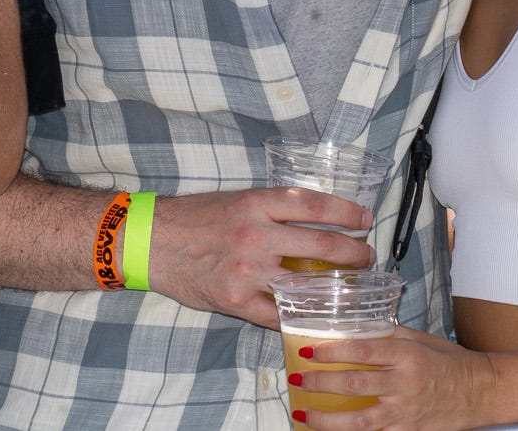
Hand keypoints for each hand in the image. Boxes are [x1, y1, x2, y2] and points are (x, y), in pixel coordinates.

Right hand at [146, 188, 373, 326]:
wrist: (151, 241)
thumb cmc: (195, 217)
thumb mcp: (237, 200)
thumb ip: (272, 210)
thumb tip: (315, 219)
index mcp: (257, 203)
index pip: (316, 206)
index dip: (348, 213)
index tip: (365, 220)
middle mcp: (256, 235)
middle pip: (322, 245)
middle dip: (353, 253)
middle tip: (366, 256)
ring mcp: (247, 271)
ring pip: (306, 285)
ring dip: (335, 290)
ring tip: (349, 290)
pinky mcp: (236, 300)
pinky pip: (278, 314)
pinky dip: (301, 317)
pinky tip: (316, 317)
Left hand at [291, 324, 486, 429]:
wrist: (480, 391)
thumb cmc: (449, 361)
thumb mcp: (419, 339)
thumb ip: (387, 336)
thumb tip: (353, 329)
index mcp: (406, 355)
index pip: (362, 352)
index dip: (332, 352)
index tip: (308, 351)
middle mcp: (404, 384)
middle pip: (355, 386)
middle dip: (320, 384)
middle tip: (295, 380)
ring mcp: (406, 413)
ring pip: (361, 422)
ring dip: (328, 420)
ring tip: (303, 415)